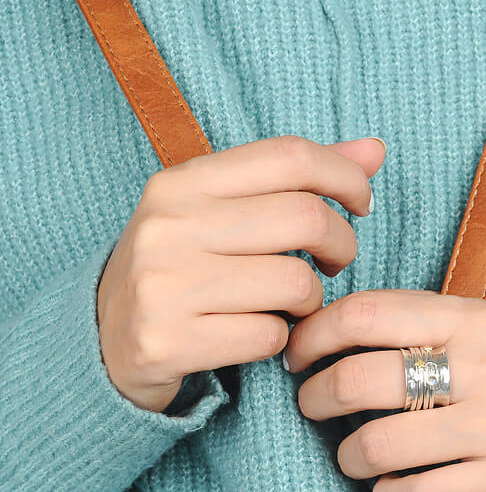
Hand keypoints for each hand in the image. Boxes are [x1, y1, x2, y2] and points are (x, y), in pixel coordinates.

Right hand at [97, 135, 385, 412]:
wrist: (106, 339)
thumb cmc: (182, 268)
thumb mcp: (222, 212)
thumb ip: (296, 180)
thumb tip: (374, 150)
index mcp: (182, 182)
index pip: (290, 156)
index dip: (345, 177)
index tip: (359, 205)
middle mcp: (168, 226)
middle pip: (305, 218)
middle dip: (342, 244)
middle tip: (334, 262)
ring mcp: (164, 285)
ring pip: (296, 283)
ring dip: (311, 300)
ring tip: (291, 303)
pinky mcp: (169, 341)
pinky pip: (271, 336)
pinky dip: (282, 339)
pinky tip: (260, 334)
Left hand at [283, 289, 485, 491]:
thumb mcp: (475, 329)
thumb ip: (411, 326)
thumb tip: (318, 335)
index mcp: (472, 318)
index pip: (367, 314)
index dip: (313, 336)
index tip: (296, 358)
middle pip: (360, 381)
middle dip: (315, 398)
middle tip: (311, 406)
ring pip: (379, 445)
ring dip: (347, 456)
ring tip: (353, 455)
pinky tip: (387, 488)